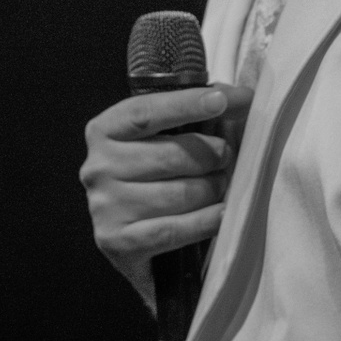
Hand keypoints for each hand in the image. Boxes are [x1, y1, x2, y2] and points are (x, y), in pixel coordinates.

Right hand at [80, 82, 252, 311]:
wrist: (137, 241)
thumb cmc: (158, 176)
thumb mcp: (169, 137)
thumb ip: (199, 113)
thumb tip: (242, 97)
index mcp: (105, 131)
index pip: (147, 112)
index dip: (186, 104)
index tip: (221, 100)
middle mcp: (98, 167)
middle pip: (171, 155)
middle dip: (212, 156)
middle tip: (227, 158)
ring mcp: (105, 206)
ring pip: (179, 193)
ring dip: (212, 190)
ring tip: (221, 187)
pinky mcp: (117, 242)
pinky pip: (175, 229)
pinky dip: (207, 220)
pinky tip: (222, 214)